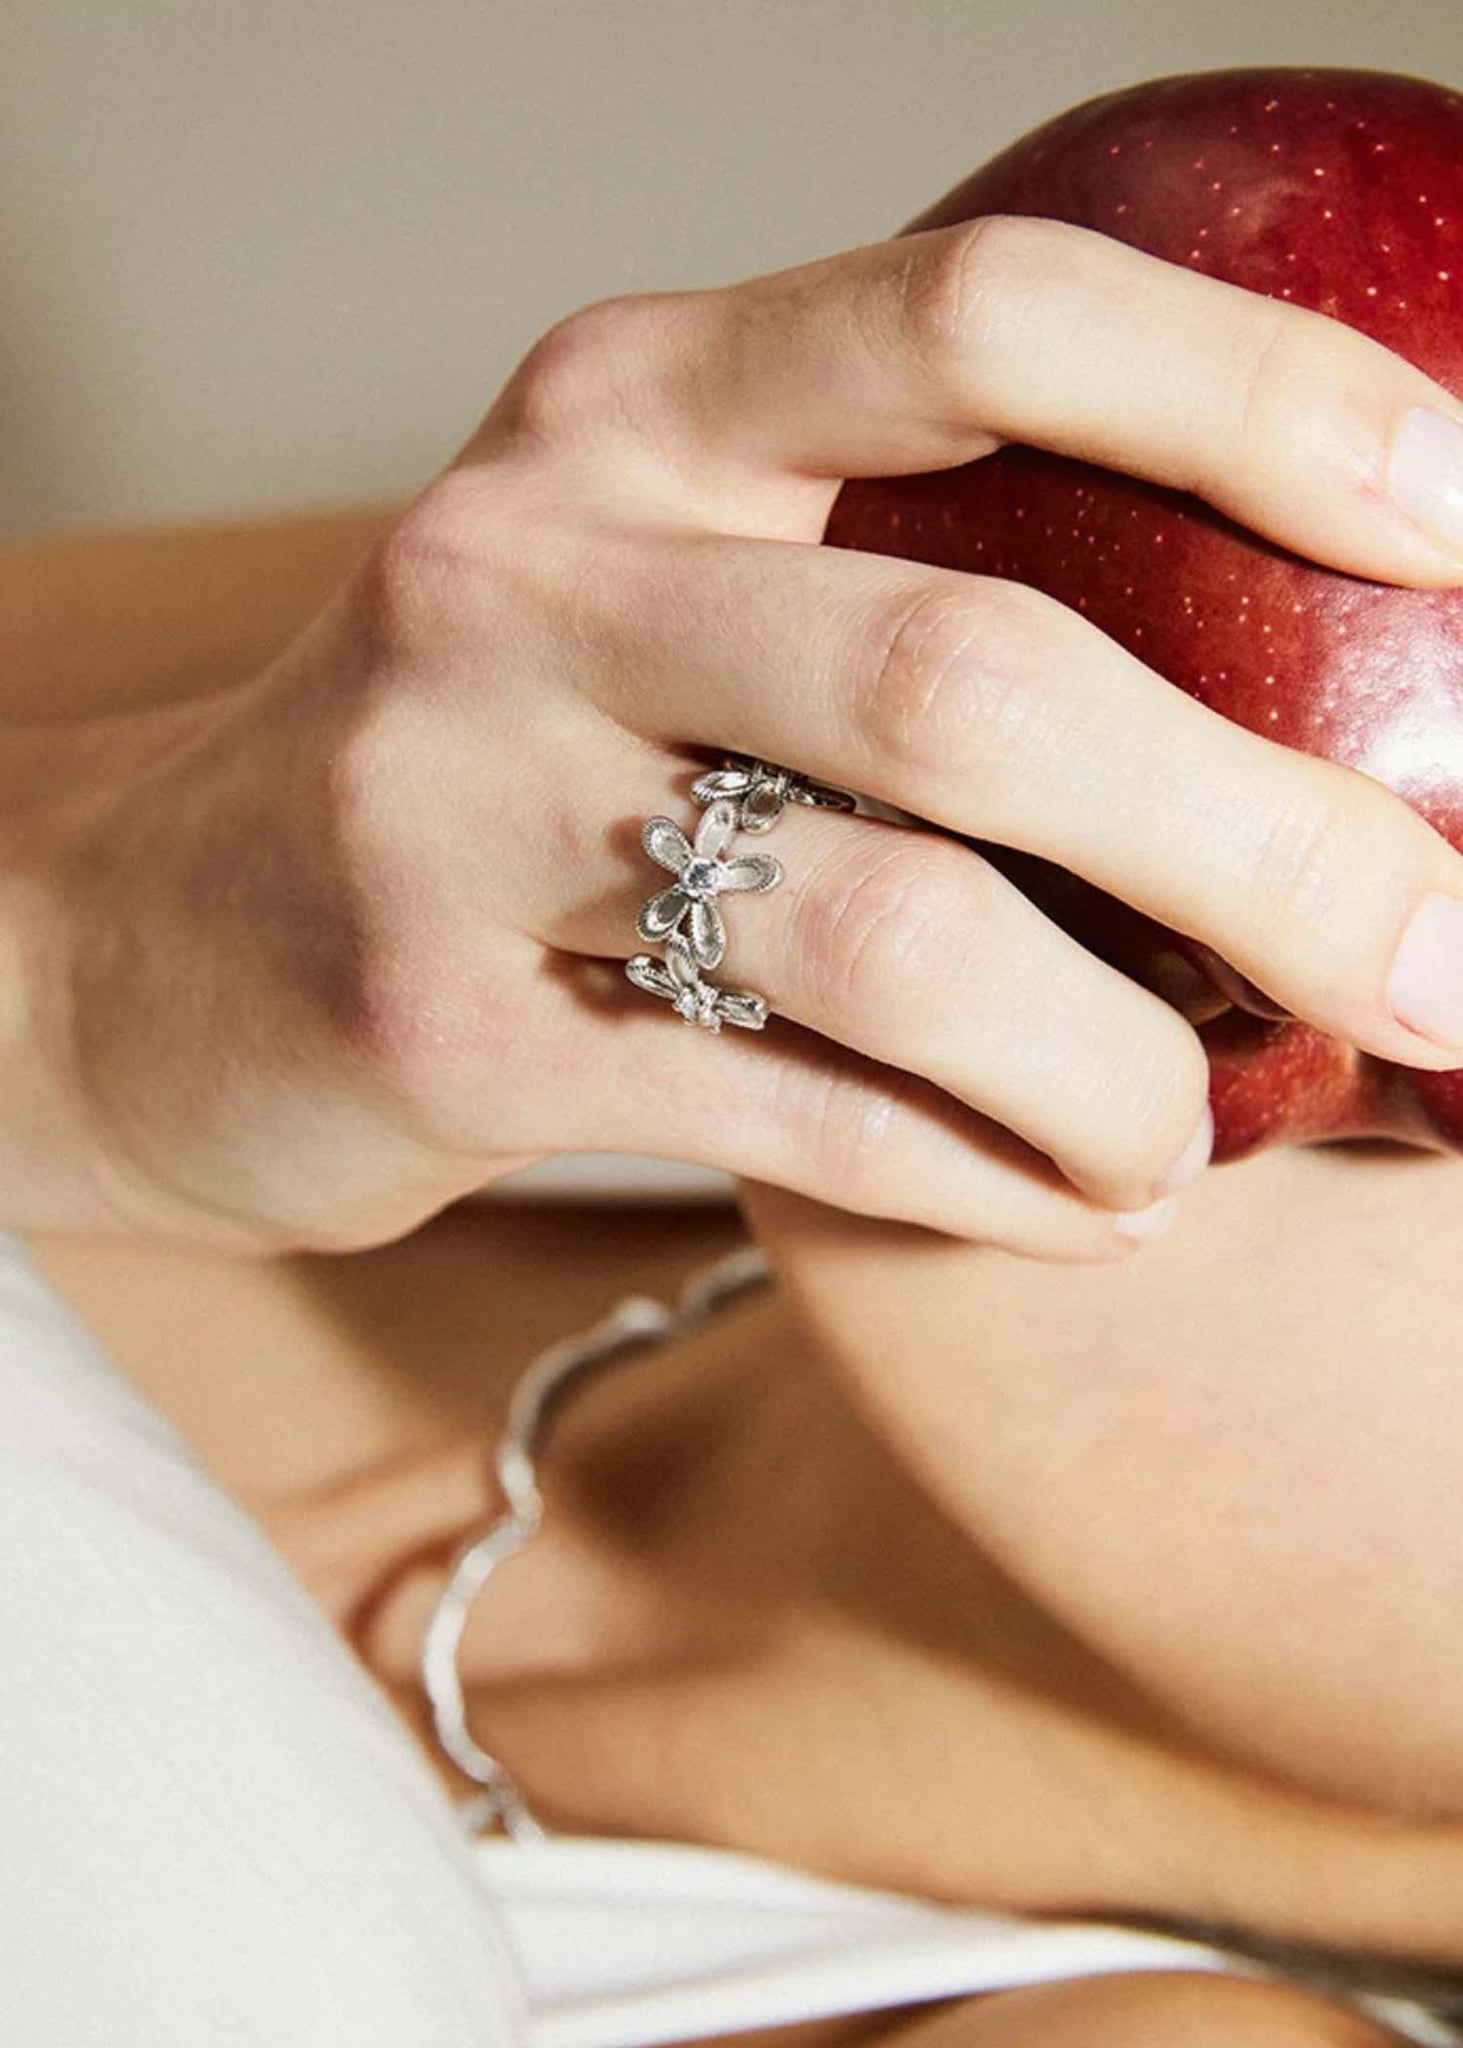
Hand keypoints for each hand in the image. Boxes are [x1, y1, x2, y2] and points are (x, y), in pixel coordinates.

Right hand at [45, 215, 1462, 1252]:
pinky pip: (794, 1115)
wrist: (156, 940)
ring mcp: (464, 798)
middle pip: (976, 675)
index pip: (985, 313)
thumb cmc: (487, 757)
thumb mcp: (652, 585)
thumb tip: (1277, 731)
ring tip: (1186, 1142)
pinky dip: (986, 1180)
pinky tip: (1073, 1205)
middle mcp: (537, 566)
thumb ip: (889, 592)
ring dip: (1113, 1072)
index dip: (1257, 393)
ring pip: (891, 931)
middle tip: (1441, 954)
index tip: (1460, 513)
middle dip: (1266, 840)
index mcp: (630, 406)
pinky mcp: (439, 1025)